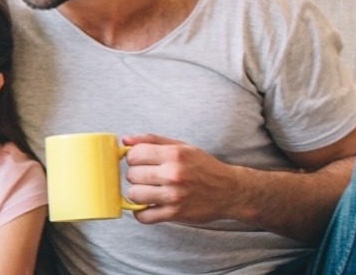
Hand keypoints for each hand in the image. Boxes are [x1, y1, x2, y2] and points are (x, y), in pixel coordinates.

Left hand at [121, 133, 249, 224]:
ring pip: (134, 195)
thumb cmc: (203, 167)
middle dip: (136, 176)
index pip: (133, 155)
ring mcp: (174, 195)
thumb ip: (152, 141)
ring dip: (138, 194)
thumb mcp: (182, 147)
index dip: (134, 158)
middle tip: (148, 177)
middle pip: (131, 175)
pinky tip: (150, 205)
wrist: (230, 191)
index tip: (141, 162)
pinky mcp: (174, 213)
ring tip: (149, 190)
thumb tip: (125, 140)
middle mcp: (173, 174)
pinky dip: (142, 212)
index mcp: (174, 154)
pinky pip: (143, 216)